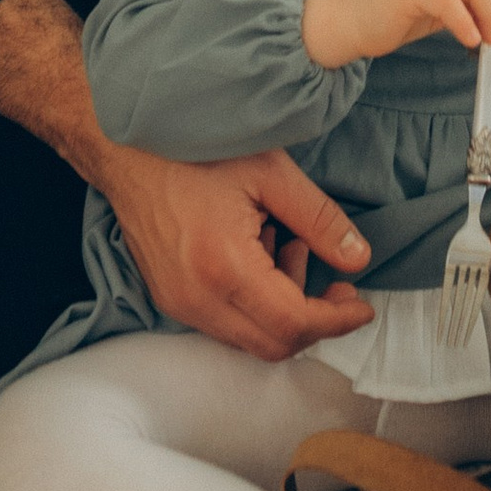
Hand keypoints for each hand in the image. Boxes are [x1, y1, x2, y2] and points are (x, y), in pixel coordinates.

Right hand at [98, 142, 374, 362]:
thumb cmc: (197, 147)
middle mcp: (196, 299)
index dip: (336, 320)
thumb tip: (357, 258)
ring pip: (248, 338)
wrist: (127, 145)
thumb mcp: (271, 172)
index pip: (293, 323)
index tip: (363, 306)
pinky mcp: (168, 297)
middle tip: (335, 282)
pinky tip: (260, 251)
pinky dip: (255, 303)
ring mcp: (177, 303)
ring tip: (288, 244)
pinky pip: (224, 323)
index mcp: (224, 267)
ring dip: (282, 308)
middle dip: (314, 319)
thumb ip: (319, 219)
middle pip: (272, 344)